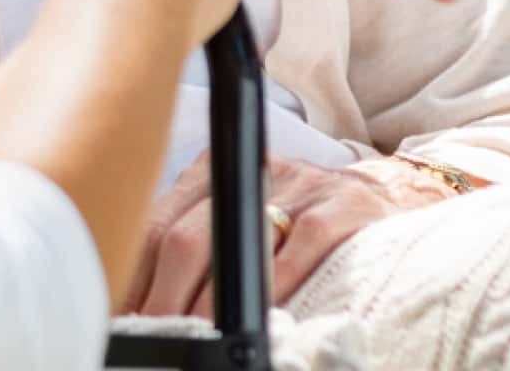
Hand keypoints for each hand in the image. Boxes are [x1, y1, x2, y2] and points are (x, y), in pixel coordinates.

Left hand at [126, 151, 454, 319]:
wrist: (387, 193)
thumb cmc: (300, 217)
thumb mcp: (243, 215)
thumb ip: (197, 242)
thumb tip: (145, 300)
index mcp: (214, 171)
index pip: (156, 221)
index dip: (134, 273)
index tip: (122, 315)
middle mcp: (249, 172)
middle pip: (185, 234)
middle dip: (162, 297)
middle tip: (154, 337)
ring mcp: (296, 187)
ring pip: (235, 242)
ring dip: (208, 302)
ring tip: (195, 338)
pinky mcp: (340, 207)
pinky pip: (300, 246)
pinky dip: (274, 287)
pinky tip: (259, 320)